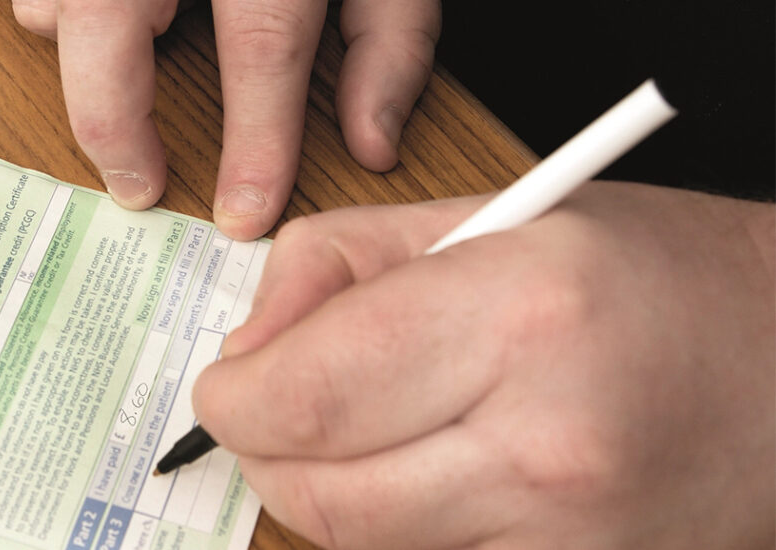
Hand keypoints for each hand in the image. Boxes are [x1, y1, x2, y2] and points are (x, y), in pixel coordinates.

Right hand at [12, 0, 439, 239]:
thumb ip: (391, 41)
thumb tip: (371, 144)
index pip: (261, 42)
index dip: (254, 137)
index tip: (244, 212)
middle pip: (109, 19)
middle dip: (113, 118)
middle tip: (136, 188)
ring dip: (74, 51)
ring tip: (120, 90)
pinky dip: (59, 9)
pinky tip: (103, 24)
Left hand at [194, 182, 774, 547]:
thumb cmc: (644, 277)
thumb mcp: (484, 215)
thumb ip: (333, 267)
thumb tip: (245, 351)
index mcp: (515, 316)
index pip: (302, 398)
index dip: (233, 401)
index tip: (228, 388)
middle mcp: (542, 442)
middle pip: (315, 494)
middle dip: (264, 453)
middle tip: (275, 412)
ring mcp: (564, 538)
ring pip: (359, 544)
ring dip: (330, 491)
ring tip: (376, 426)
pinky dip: (396, 528)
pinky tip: (434, 472)